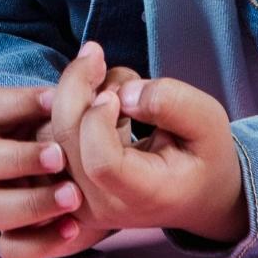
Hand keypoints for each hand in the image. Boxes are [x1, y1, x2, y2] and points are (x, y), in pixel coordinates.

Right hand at [0, 49, 129, 257]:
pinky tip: (74, 227)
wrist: (138, 182)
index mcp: (14, 125)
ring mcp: (11, 203)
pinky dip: (39, 241)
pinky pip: (12, 249)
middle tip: (60, 155)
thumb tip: (94, 58)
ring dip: (28, 201)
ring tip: (73, 196)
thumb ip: (99, 81)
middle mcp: (3, 164)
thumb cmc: (115, 136)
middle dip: (17, 156)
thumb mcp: (111, 103)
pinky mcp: (27, 238)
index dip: (13, 103)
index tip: (54, 100)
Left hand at [68, 70, 249, 241]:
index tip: (117, 92)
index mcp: (143, 195)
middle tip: (95, 53)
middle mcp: (103, 205)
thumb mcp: (209, 121)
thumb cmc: (204, 156)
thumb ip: (172, 103)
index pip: (100, 162)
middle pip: (66, 140)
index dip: (98, 119)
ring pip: (51, 134)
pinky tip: (95, 98)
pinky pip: (49, 137)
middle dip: (75, 86)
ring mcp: (79, 199)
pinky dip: (67, 107)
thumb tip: (124, 94)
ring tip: (110, 84)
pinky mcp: (66, 184)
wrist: (196, 193)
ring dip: (73, 94)